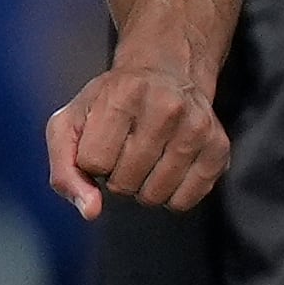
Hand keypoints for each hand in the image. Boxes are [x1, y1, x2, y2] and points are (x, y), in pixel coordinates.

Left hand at [47, 64, 226, 217]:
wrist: (166, 73)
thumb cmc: (111, 102)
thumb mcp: (71, 123)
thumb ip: (64, 170)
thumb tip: (91, 211)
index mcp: (123, 93)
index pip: (93, 163)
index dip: (92, 161)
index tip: (102, 140)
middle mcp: (166, 107)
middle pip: (124, 183)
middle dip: (117, 175)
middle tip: (126, 148)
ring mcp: (197, 127)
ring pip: (154, 196)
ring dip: (142, 187)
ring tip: (146, 157)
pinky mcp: (219, 147)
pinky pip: (184, 201)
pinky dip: (170, 195)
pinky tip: (168, 167)